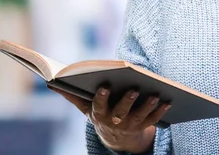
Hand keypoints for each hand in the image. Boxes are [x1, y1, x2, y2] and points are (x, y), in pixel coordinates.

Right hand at [48, 85, 170, 152]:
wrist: (115, 137)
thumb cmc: (99, 112)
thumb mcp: (85, 106)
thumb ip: (71, 94)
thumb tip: (50, 82)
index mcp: (98, 114)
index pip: (98, 106)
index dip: (101, 97)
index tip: (104, 85)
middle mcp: (114, 122)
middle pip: (121, 112)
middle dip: (127, 101)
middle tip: (134, 89)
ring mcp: (129, 126)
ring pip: (139, 117)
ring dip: (148, 106)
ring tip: (156, 94)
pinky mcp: (143, 127)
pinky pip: (153, 120)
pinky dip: (160, 111)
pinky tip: (168, 100)